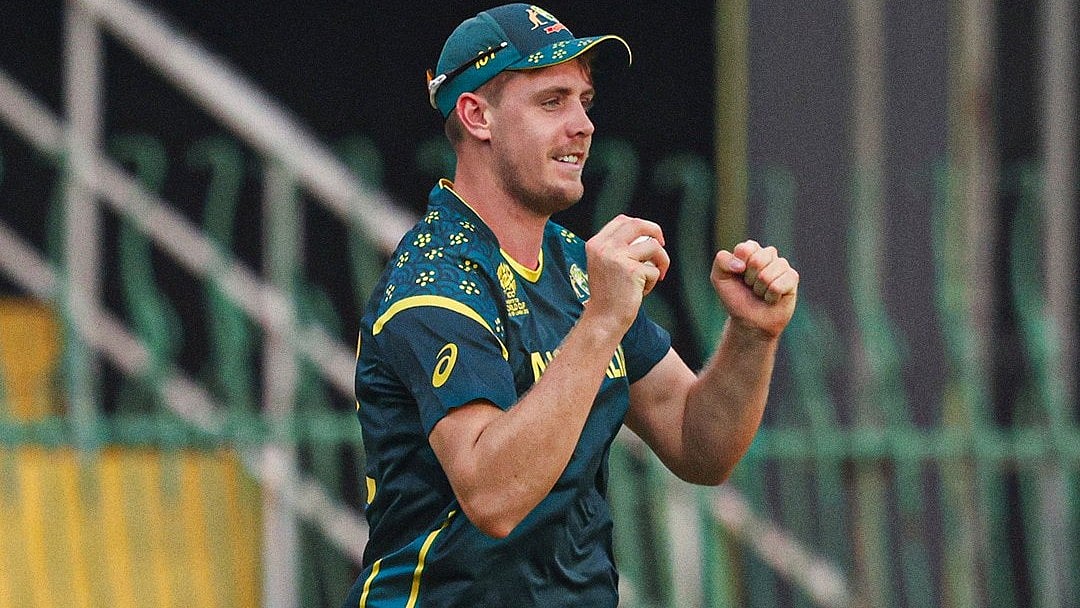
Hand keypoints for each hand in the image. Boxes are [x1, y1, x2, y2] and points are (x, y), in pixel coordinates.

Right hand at [584, 215, 670, 331]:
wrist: (603, 318)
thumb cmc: (607, 295)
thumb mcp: (604, 265)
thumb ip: (617, 248)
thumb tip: (646, 236)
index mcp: (596, 244)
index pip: (622, 220)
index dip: (640, 225)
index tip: (649, 236)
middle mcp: (605, 247)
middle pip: (638, 224)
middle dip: (655, 231)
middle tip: (662, 244)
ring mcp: (618, 257)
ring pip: (653, 246)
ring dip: (660, 261)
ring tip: (653, 277)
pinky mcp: (632, 270)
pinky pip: (654, 269)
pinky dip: (653, 281)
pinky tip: (642, 291)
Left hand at [711, 240, 797, 338]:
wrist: (749, 321)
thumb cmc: (735, 297)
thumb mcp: (718, 277)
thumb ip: (722, 261)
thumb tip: (742, 265)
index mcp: (750, 249)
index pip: (744, 249)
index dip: (738, 267)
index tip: (738, 275)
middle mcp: (768, 254)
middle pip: (757, 261)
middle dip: (749, 279)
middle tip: (750, 286)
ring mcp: (782, 265)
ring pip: (767, 275)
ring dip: (759, 290)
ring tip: (761, 293)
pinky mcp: (792, 277)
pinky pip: (778, 286)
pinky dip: (770, 296)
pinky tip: (771, 298)